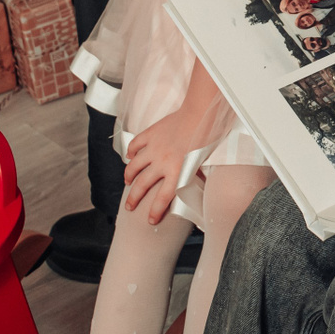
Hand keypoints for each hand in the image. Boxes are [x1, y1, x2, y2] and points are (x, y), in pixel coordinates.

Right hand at [122, 106, 213, 222]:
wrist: (200, 113)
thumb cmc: (207, 135)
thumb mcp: (203, 160)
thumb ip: (195, 173)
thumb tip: (198, 182)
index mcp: (177, 171)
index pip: (162, 198)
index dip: (155, 211)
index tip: (150, 220)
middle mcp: (162, 163)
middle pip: (142, 185)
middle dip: (134, 198)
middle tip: (129, 206)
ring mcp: (154, 148)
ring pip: (134, 166)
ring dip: (129, 176)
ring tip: (127, 181)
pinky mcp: (150, 134)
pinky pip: (135, 145)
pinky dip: (131, 151)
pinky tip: (130, 155)